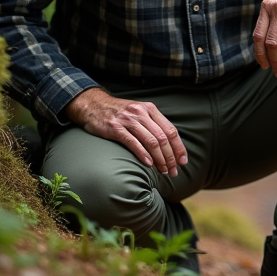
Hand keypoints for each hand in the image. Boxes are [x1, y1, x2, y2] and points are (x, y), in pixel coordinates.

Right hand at [66, 87, 187, 175]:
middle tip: (173, 171)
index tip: (183, 161)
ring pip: (151, 141)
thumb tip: (169, 144)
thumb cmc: (119, 112)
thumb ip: (153, 124)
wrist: (93, 105)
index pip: (171, 130)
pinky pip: (133, 142)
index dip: (179, 147)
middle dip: (170, 157)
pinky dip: (143, 154)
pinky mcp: (115, 128)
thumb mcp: (139, 112)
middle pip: (163, 138)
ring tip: (163, 170)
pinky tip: (149, 164)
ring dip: (159, 158)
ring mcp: (128, 120)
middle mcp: (141, 113)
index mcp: (150, 109)